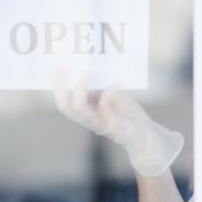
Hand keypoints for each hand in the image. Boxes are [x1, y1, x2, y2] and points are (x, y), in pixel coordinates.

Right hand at [52, 68, 183, 176]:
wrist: (145, 134)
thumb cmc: (126, 113)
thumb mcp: (110, 96)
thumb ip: (99, 88)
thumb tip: (88, 68)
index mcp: (84, 112)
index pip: (63, 101)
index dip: (56, 86)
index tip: (56, 66)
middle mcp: (88, 120)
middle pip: (66, 107)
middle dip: (60, 88)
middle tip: (62, 67)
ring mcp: (99, 124)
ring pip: (80, 111)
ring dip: (80, 90)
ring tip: (85, 71)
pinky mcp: (113, 127)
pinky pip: (104, 109)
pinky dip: (108, 93)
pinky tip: (115, 83)